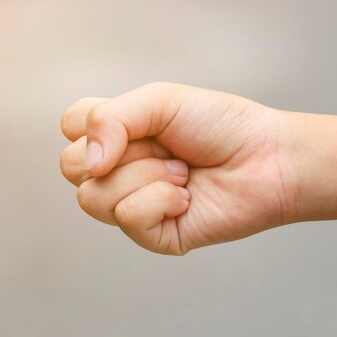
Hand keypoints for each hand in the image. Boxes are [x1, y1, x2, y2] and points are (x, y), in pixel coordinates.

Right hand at [60, 82, 298, 254]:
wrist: (267, 159)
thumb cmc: (220, 126)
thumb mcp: (161, 101)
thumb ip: (110, 119)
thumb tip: (88, 164)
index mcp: (117, 135)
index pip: (70, 127)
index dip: (97, 124)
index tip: (141, 121)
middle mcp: (118, 171)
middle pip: (71, 167)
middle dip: (122, 152)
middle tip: (166, 150)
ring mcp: (133, 205)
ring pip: (94, 197)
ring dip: (146, 176)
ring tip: (183, 173)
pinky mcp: (152, 235)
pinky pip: (128, 218)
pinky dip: (161, 200)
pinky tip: (187, 197)